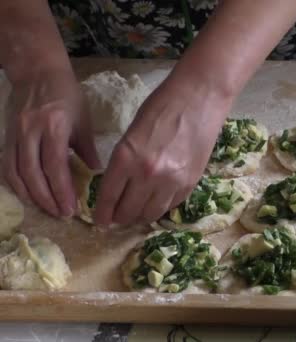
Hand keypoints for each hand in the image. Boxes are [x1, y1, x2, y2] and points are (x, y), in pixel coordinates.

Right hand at [4, 69, 100, 216]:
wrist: (36, 71)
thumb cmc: (66, 95)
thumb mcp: (83, 120)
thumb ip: (88, 149)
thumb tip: (97, 175)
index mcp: (54, 126)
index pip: (55, 166)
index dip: (62, 190)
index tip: (71, 209)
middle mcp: (30, 132)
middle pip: (33, 174)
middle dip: (47, 199)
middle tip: (61, 214)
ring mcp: (14, 134)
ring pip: (16, 173)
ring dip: (31, 195)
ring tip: (47, 209)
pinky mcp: (5, 136)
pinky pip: (6, 166)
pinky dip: (15, 184)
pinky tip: (28, 195)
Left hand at [93, 72, 231, 225]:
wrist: (200, 97)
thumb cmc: (162, 105)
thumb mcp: (132, 131)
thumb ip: (124, 160)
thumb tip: (118, 184)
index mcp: (127, 157)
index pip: (109, 196)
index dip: (102, 213)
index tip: (99, 221)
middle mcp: (148, 175)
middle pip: (128, 211)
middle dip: (119, 217)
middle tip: (116, 218)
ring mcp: (172, 181)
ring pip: (151, 214)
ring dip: (140, 217)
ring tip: (136, 214)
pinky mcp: (191, 182)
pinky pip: (171, 205)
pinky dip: (161, 207)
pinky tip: (156, 202)